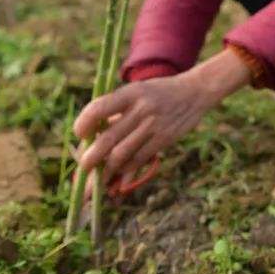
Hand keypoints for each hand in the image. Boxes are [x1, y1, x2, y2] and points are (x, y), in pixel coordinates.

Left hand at [73, 49, 250, 190]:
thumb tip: (91, 141)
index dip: (84, 123)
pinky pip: (140, 159)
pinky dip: (126, 171)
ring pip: (122, 154)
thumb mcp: (137, 92)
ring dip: (106, 171)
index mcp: (129, 93)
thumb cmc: (159, 92)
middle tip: (82, 169)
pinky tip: (118, 179)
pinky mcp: (164, 139)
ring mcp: (153, 126)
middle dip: (90, 159)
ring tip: (96, 182)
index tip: (79, 134)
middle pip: (108, 139)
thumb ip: (117, 112)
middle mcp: (140, 110)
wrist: (195, 91)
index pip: (98, 109)